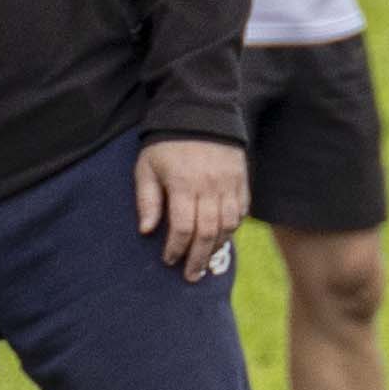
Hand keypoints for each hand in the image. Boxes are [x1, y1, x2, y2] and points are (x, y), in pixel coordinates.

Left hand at [135, 135, 248, 275]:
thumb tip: (146, 231)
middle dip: (198, 258)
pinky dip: (233, 228)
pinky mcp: (242, 180)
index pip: (183, 227)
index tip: (168, 260)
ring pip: (228, 225)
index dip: (176, 248)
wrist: (200, 113)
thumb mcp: (146, 168)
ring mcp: (229, 184)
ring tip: (206, 261)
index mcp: (183, 184)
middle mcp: (210, 186)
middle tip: (190, 276)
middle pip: (207, 232)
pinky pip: (241, 211)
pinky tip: (222, 238)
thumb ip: (147, 200)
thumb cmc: (166, 144)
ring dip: (216, 247)